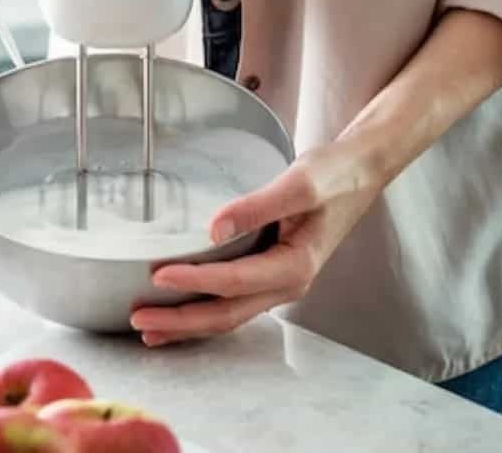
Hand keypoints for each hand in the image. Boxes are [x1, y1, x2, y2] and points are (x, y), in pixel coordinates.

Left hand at [129, 135, 388, 346]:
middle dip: (182, 321)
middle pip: (227, 314)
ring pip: (229, 314)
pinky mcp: (273, 273)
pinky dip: (204, 309)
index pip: (235, 282)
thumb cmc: (335, 176)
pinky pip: (234, 301)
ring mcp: (280, 282)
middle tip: (139, 320)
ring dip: (189, 323)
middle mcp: (288, 282)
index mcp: (296, 265)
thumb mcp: (299, 183)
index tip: (159, 276)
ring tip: (150, 329)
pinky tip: (181, 310)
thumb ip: (257, 205)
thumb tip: (215, 228)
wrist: (361, 172)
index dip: (194, 281)